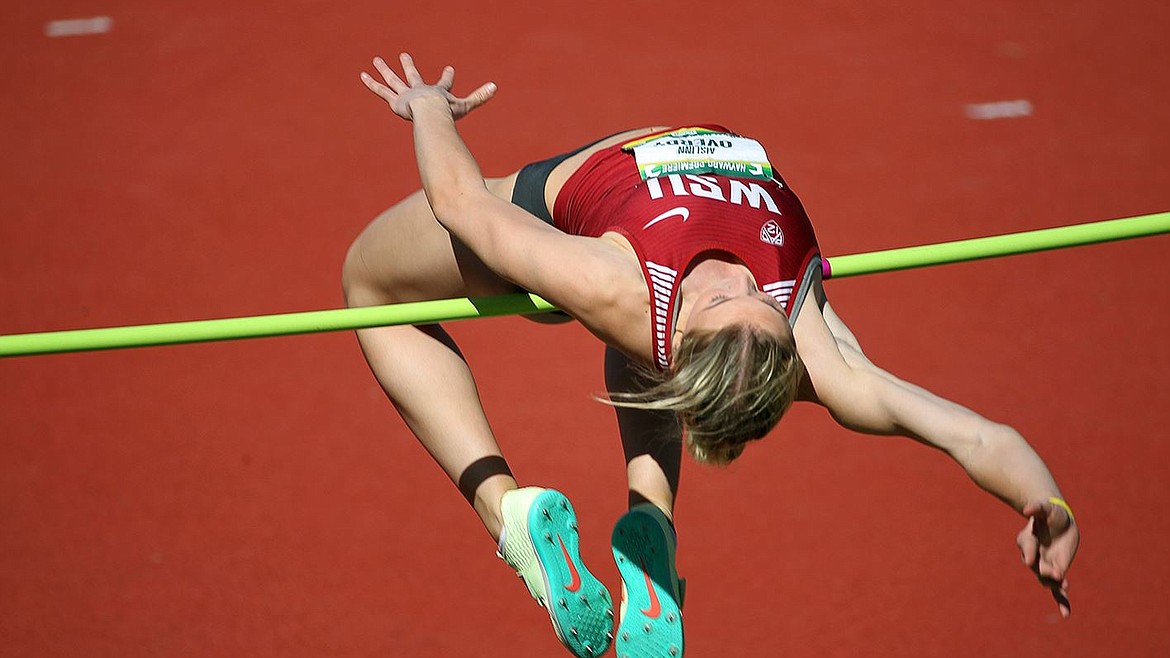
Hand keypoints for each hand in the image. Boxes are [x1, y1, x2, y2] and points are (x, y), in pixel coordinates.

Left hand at [360, 52, 495, 120]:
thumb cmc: (447, 111)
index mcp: (437, 92)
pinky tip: (362, 75)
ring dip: (385, 69)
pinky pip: (382, 91)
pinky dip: (372, 83)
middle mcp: (420, 90)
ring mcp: (406, 95)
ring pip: (394, 80)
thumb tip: (496, 87)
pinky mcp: (395, 101)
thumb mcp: (466, 105)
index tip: (449, 69)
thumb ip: (480, 97)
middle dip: (409, 66)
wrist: (431, 111)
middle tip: (404, 55)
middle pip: (413, 76)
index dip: (447, 77)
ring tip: (376, 59)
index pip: (444, 83)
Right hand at [1016, 499, 1079, 616]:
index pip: (1027, 546)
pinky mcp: (1057, 572)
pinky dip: (1061, 601)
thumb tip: (1028, 509)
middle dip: (1044, 570)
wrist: (1058, 522)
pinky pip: (1057, 589)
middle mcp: (1034, 555)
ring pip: (1047, 578)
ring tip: (1063, 586)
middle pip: (1036, 566)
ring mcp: (1045, 565)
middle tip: (1055, 574)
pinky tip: (1066, 614)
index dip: (1029, 553)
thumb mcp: (1045, 508)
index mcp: (1027, 539)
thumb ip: (1037, 508)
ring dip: (1054, 583)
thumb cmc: (1049, 513)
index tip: (1030, 560)